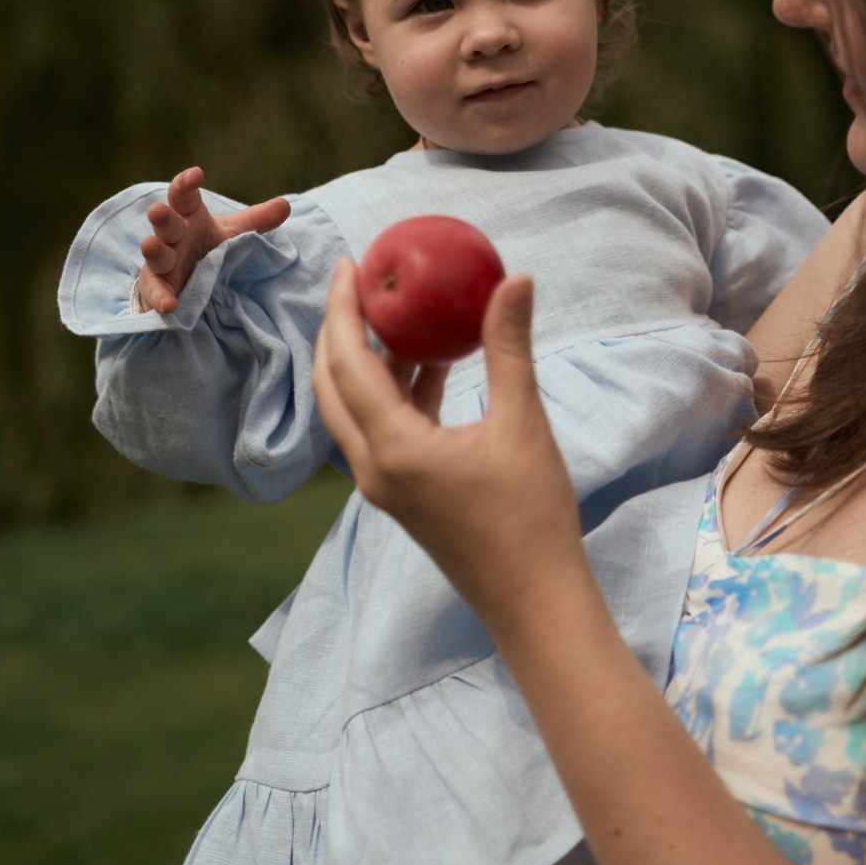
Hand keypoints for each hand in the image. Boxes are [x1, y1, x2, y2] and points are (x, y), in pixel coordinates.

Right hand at [136, 166, 291, 313]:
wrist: (189, 279)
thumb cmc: (209, 247)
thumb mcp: (233, 233)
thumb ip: (258, 220)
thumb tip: (286, 205)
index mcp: (190, 218)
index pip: (184, 197)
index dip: (186, 184)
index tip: (196, 174)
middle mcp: (174, 237)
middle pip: (166, 224)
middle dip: (162, 217)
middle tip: (158, 210)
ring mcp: (163, 263)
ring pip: (156, 255)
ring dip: (153, 251)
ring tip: (150, 245)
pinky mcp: (157, 288)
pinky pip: (156, 292)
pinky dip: (160, 298)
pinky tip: (168, 305)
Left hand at [311, 259, 587, 633]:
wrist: (533, 600)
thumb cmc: (532, 516)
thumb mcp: (523, 424)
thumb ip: (509, 349)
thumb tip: (515, 279)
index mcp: (393, 449)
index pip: (348, 363)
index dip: (343, 308)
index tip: (351, 264)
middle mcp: (373, 468)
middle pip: (332, 384)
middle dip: (339, 328)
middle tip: (361, 280)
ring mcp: (383, 485)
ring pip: (354, 409)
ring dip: (368, 360)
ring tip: (401, 313)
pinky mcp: (401, 494)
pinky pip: (381, 430)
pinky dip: (395, 390)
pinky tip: (432, 365)